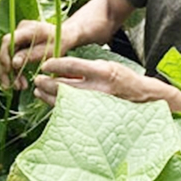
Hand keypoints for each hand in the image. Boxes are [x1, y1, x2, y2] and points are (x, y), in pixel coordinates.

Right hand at [0, 20, 58, 89]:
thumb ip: (31, 55)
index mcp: (28, 29)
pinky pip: (12, 58)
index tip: (9, 70)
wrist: (65, 35)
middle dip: (7, 70)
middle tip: (13, 85)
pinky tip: (20, 83)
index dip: (5, 56)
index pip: (8, 40)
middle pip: (5, 50)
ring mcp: (18, 37)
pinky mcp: (19, 44)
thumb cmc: (60, 41)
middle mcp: (20, 31)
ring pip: (8, 56)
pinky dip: (15, 71)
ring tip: (19, 87)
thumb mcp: (49, 51)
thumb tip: (13, 63)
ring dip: (11, 73)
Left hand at [31, 56, 148, 106]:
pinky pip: (70, 111)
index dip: (55, 64)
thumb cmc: (123, 80)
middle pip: (64, 85)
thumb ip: (85, 68)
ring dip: (47, 94)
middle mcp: (99, 89)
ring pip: (63, 100)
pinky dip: (56, 105)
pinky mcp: (94, 116)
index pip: (72, 65)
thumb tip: (60, 69)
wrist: (142, 100)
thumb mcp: (107, 66)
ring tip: (39, 89)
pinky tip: (49, 100)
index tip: (46, 64)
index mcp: (103, 72)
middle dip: (47, 81)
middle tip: (38, 78)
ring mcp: (96, 105)